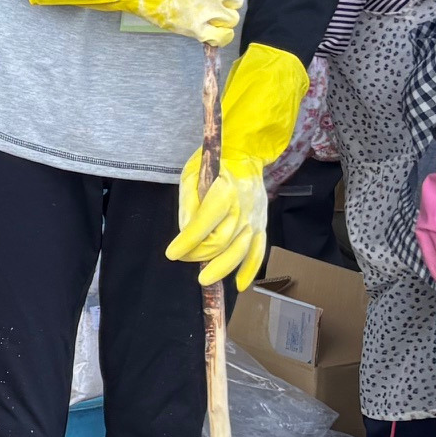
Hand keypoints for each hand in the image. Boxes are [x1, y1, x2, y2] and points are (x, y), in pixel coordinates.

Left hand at [167, 43, 307, 290]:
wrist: (246, 152)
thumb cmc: (214, 161)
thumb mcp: (192, 174)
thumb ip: (188, 202)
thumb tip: (185, 232)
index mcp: (225, 190)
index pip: (205, 223)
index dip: (187, 242)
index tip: (172, 253)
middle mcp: (244, 206)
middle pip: (223, 240)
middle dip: (200, 255)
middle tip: (183, 260)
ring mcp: (257, 217)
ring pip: (241, 250)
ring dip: (222, 268)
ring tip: (204, 279)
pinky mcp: (263, 224)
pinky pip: (260, 251)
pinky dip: (251, 270)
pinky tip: (239, 284)